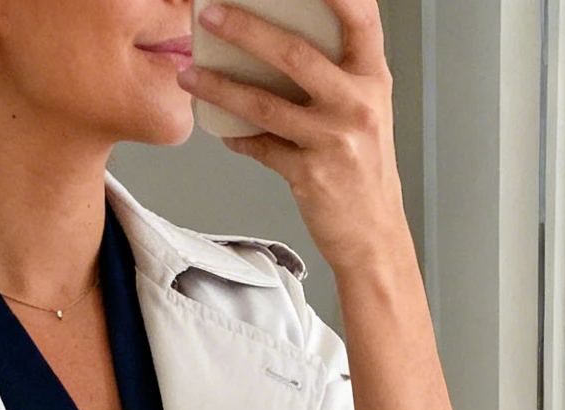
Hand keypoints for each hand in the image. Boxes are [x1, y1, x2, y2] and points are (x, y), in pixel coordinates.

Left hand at [180, 0, 405, 280]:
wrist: (373, 234)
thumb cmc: (364, 167)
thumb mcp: (364, 107)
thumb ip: (337, 71)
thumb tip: (279, 38)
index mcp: (373, 77)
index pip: (360, 15)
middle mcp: (357, 104)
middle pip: (296, 54)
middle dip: (245, 30)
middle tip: (210, 15)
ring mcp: (334, 140)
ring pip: (266, 104)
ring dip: (221, 87)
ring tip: (191, 74)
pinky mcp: (311, 175)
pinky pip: (261, 148)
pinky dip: (237, 137)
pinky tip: (223, 130)